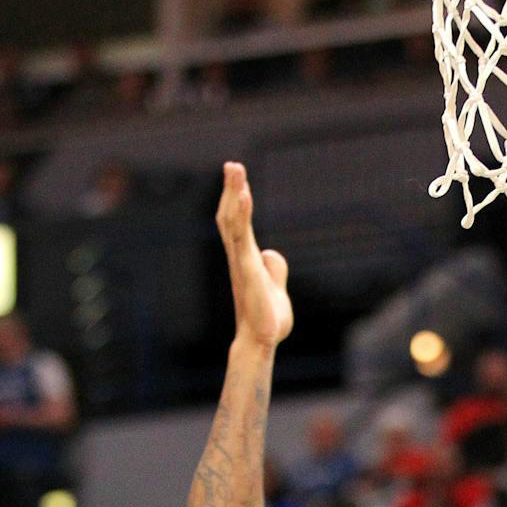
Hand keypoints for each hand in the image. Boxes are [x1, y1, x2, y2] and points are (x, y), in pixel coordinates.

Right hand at [217, 162, 292, 349]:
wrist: (262, 341)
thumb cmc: (267, 320)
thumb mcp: (275, 289)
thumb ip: (275, 270)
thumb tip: (272, 254)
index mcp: (246, 259)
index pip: (238, 223)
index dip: (236, 199)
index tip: (238, 176)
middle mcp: (239, 257)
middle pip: (231, 217)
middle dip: (231, 189)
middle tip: (232, 164)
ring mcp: (241, 263)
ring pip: (233, 222)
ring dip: (234, 194)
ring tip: (235, 170)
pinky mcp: (248, 271)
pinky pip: (242, 238)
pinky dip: (242, 215)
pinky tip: (244, 196)